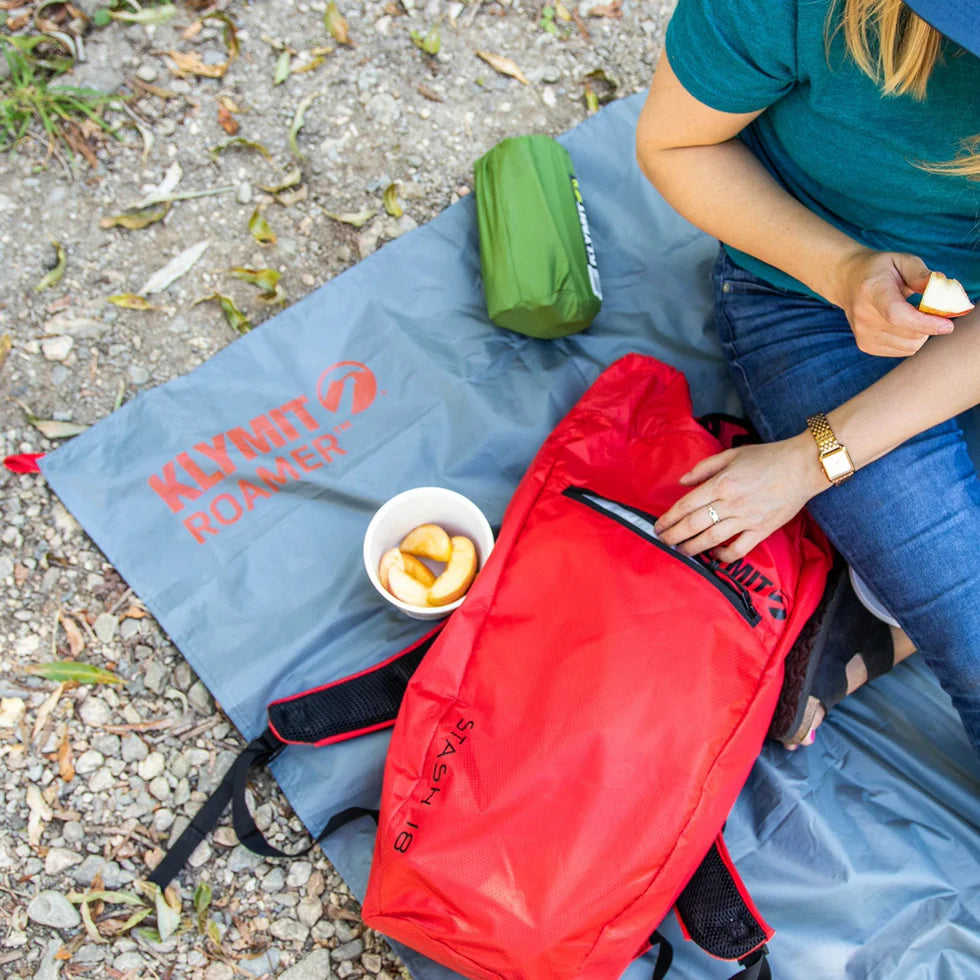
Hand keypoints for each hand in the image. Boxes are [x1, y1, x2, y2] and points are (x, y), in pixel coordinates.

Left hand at [654, 436, 823, 560]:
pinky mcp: (762, 530)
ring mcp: (747, 519)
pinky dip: (724, 556)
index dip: (669, 518)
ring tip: (681, 551)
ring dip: (693, 547)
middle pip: (694, 524)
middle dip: (674, 535)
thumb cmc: (767, 457)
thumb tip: (682, 482)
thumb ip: (703, 468)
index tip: (658, 526)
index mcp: (721, 484)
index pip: (686, 505)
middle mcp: (730, 503)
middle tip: (664, 542)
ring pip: (712, 539)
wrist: (803, 466)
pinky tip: (714, 555)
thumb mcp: (731, 455)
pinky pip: (739, 549)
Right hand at [833, 249, 953, 356]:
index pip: (897, 315)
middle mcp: (863, 316)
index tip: (948, 325)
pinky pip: (902, 350)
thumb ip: (921, 274)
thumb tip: (941, 289)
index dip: (924, 323)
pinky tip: (905, 324)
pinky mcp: (865, 345)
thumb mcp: (901, 260)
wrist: (847, 281)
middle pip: (908, 333)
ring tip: (917, 314)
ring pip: (909, 346)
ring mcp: (862, 333)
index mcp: (871, 291)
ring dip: (922, 333)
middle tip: (934, 309)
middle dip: (931, 325)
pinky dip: (911, 339)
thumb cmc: (880, 269)